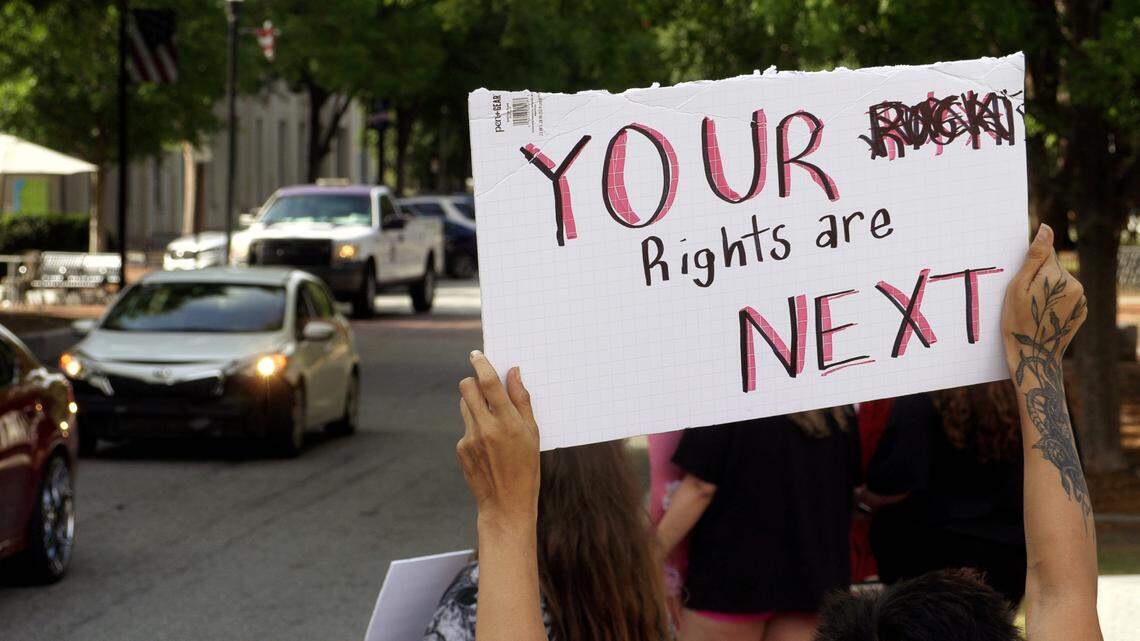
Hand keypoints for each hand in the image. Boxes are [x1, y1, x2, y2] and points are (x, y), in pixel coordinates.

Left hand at [457, 351, 540, 530]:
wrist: (506, 504)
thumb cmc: (527, 468)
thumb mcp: (533, 434)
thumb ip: (522, 401)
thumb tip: (514, 372)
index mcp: (508, 422)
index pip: (488, 382)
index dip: (481, 363)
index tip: (477, 354)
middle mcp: (486, 427)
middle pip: (467, 387)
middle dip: (474, 380)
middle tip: (484, 384)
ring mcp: (470, 438)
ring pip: (465, 405)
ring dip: (475, 403)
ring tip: (492, 419)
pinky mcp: (461, 448)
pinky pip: (466, 426)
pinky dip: (475, 426)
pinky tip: (488, 445)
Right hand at [1000, 224, 1086, 379]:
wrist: (1033, 356)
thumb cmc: (1018, 321)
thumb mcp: (1018, 287)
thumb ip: (1035, 256)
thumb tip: (1046, 229)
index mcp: (1059, 276)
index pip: (1045, 255)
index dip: (1029, 267)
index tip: (1021, 284)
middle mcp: (1076, 285)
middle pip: (1053, 270)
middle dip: (1038, 279)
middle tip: (1023, 300)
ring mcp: (1081, 300)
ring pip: (1059, 285)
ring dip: (1047, 292)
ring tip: (1034, 311)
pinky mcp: (1081, 312)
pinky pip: (1066, 299)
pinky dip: (1055, 303)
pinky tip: (1044, 316)